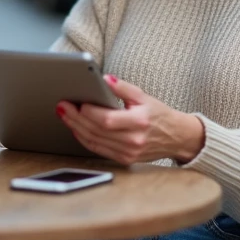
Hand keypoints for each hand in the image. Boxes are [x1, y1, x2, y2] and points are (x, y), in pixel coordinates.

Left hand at [57, 75, 205, 165]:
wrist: (177, 137)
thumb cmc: (159, 114)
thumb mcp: (144, 96)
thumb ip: (123, 88)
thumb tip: (104, 79)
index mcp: (140, 122)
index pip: (107, 119)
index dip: (89, 112)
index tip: (77, 102)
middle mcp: (134, 140)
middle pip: (96, 131)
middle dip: (76, 118)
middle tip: (62, 106)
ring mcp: (129, 153)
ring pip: (94, 141)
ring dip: (76, 128)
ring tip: (65, 115)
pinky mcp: (125, 159)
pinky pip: (99, 149)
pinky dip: (85, 139)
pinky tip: (76, 128)